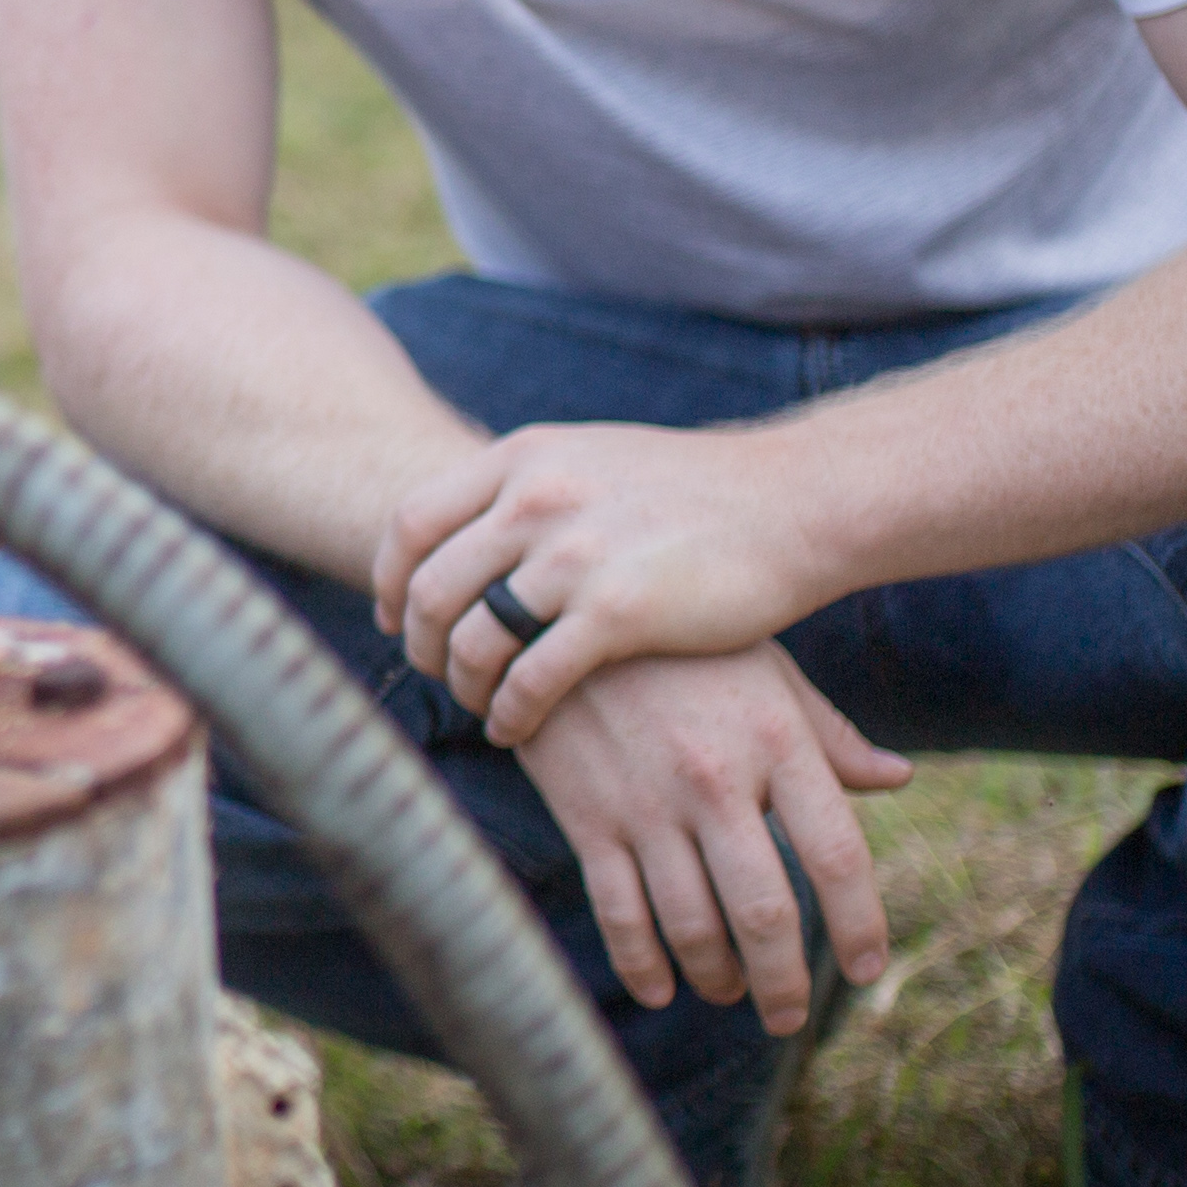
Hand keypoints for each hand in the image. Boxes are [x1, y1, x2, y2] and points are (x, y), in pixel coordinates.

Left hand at [381, 418, 839, 740]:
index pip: (411, 522)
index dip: (391, 579)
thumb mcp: (594, 460)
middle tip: (435, 676)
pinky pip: (528, 679)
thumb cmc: (697, 493)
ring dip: (462, 684)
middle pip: (430, 587)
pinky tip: (514, 728)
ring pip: (471, 639)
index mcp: (523, 458)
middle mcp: (536, 497)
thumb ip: (530, 487)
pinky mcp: (616, 612)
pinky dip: (509, 712)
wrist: (795, 503)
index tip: (395, 617)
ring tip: (479, 705)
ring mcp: (573, 553)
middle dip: (420, 644)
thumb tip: (474, 525)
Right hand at [511, 645, 907, 1032]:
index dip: (861, 924)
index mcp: (776, 742)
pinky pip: (621, 912)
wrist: (561, 617)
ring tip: (732, 993)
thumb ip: (830, 736)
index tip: (869, 970)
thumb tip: (897, 779)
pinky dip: (643, 965)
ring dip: (718, 978)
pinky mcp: (589, 817)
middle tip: (789, 1017)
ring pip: (692, 924)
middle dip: (784, 981)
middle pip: (764, 911)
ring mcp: (648, 803)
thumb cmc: (685, 648)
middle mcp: (717, 780)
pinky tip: (661, 988)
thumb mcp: (767, 674)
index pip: (836, 855)